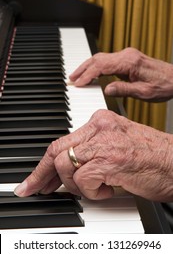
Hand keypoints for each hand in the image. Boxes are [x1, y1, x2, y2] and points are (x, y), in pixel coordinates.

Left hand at [14, 109, 172, 201]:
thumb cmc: (149, 157)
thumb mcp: (115, 146)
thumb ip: (91, 151)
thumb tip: (66, 167)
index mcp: (100, 122)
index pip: (63, 141)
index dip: (46, 163)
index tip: (37, 177)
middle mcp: (99, 127)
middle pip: (56, 150)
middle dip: (42, 174)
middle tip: (35, 188)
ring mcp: (104, 142)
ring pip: (65, 165)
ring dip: (75, 185)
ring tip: (96, 187)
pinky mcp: (109, 160)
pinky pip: (82, 180)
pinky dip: (91, 192)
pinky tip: (108, 189)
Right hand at [69, 48, 172, 101]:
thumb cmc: (163, 85)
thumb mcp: (143, 93)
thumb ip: (123, 90)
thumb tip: (106, 89)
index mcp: (129, 63)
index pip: (101, 66)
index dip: (87, 75)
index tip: (78, 83)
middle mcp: (127, 55)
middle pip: (98, 58)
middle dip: (83, 68)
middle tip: (72, 78)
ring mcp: (127, 56)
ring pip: (101, 58)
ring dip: (88, 66)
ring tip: (77, 76)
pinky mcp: (128, 59)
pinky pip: (108, 60)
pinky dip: (97, 66)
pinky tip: (92, 73)